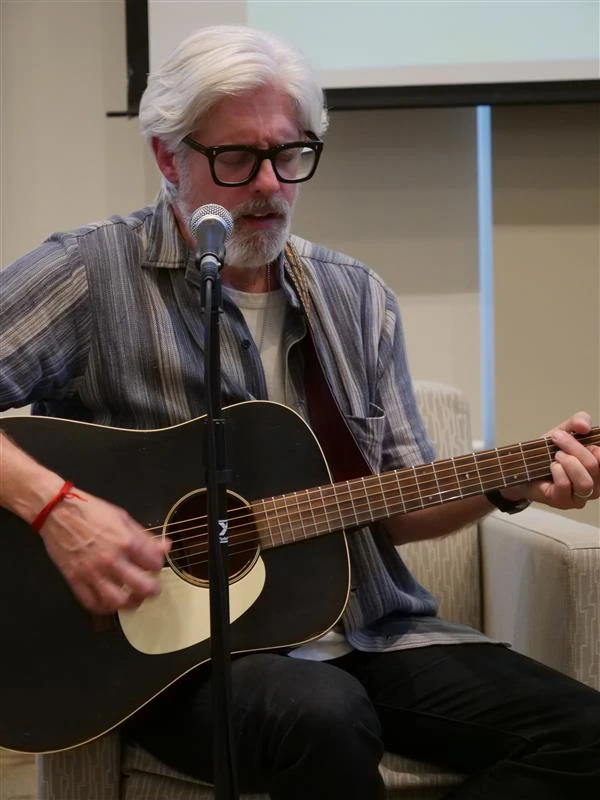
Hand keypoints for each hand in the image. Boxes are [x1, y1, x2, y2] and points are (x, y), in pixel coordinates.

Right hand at [38, 489, 170, 613]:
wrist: (59, 512)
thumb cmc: (90, 511)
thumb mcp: (123, 518)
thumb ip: (145, 536)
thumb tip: (165, 546)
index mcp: (126, 541)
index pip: (154, 564)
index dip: (158, 566)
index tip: (154, 566)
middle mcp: (111, 560)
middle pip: (141, 587)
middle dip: (152, 590)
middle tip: (152, 589)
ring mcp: (92, 572)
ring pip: (117, 601)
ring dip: (130, 603)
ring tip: (133, 598)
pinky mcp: (75, 580)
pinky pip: (92, 603)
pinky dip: (103, 607)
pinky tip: (109, 602)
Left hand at [502, 412, 599, 509]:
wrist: (523, 466)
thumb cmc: (549, 451)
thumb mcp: (565, 430)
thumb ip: (578, 422)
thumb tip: (584, 426)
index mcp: (599, 467)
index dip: (594, 445)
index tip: (579, 433)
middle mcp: (596, 485)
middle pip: (594, 465)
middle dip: (574, 447)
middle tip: (557, 438)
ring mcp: (580, 497)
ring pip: (585, 481)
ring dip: (568, 462)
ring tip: (556, 455)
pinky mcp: (563, 502)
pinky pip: (565, 486)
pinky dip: (557, 471)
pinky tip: (551, 466)